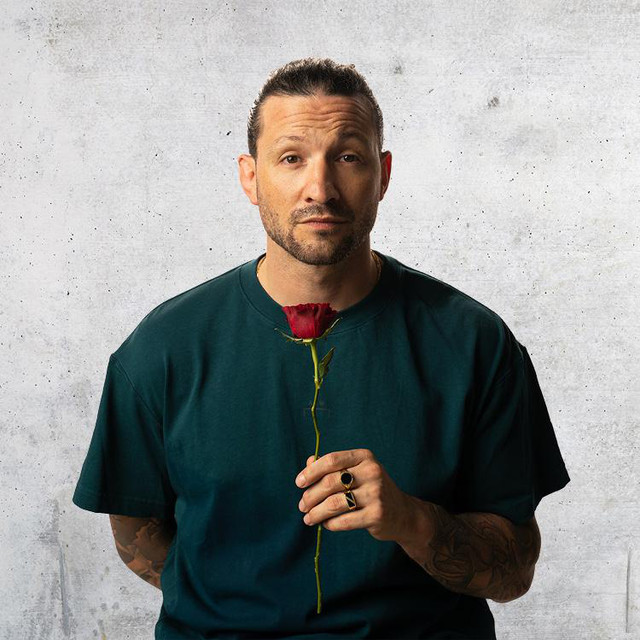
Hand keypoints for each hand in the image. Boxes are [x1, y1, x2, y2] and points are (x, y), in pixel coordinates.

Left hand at [295, 448, 412, 541]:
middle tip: (302, 505)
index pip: (332, 460)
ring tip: (308, 518)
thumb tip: (308, 462)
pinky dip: (330, 524)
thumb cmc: (372, 490)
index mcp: (365, 457)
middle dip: (311, 496)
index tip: (299, 483)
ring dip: (316, 512)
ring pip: (334, 503)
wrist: (403, 514)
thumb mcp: (357, 472)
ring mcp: (376, 494)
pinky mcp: (377, 515)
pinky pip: (344, 521)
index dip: (312, 471)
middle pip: (330, 482)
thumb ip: (333, 467)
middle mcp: (372, 472)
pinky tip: (325, 524)